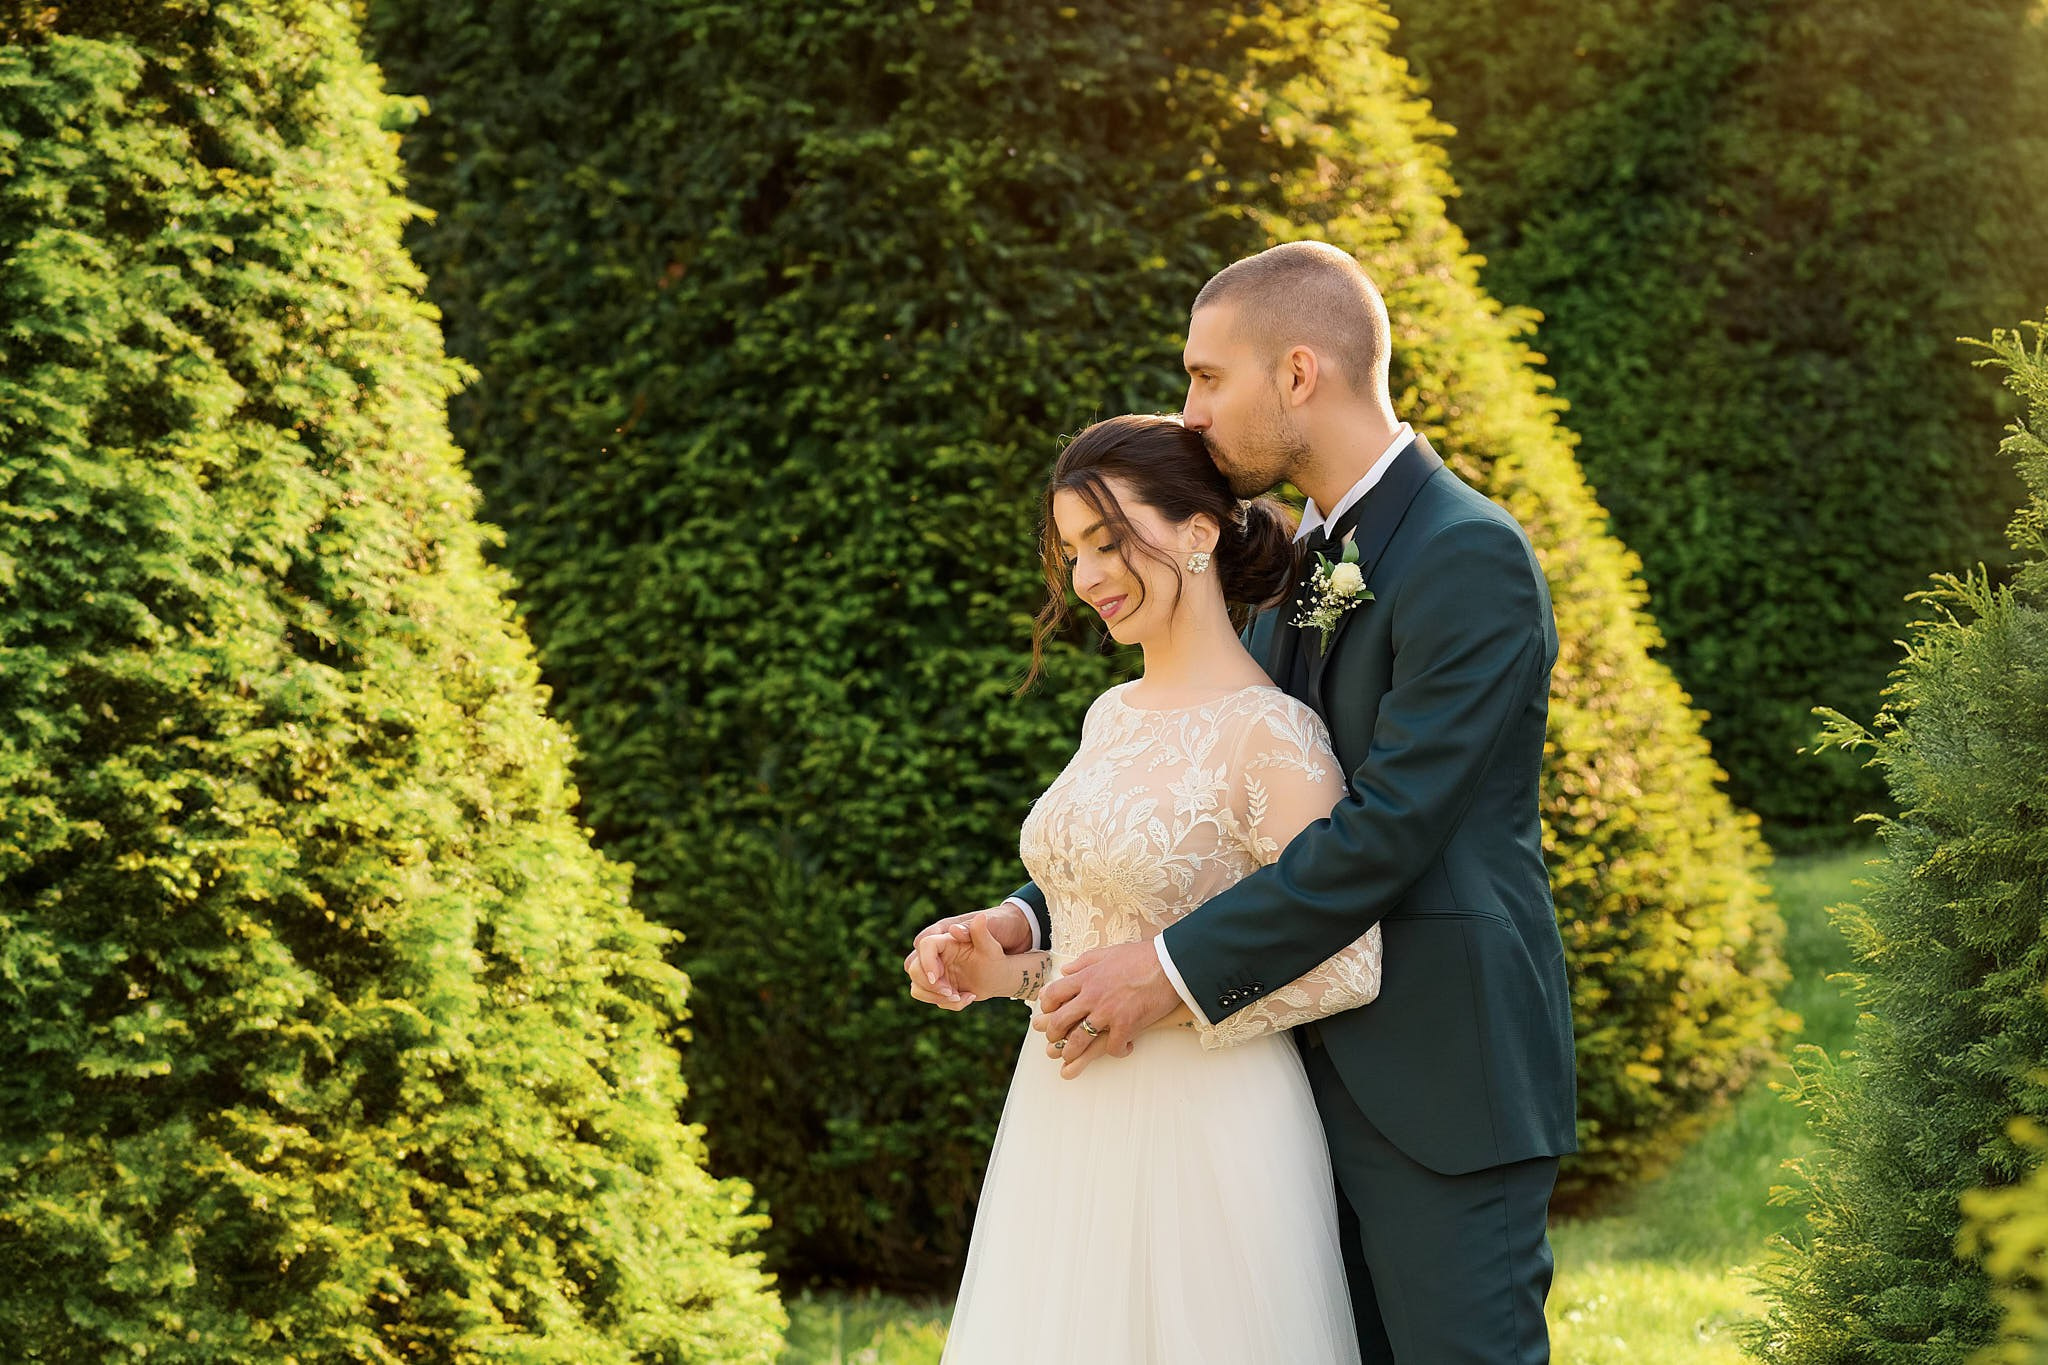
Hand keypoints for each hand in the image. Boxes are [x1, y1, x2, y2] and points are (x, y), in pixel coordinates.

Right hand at [906, 903, 1032, 1007]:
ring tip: (960, 996)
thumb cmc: (998, 950)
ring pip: (917, 986)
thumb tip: (956, 928)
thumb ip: (978, 932)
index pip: (924, 944)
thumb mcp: (992, 942)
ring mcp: (936, 971)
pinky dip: (946, 1003)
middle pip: (913, 967)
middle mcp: (936, 954)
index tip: (936, 976)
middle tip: (951, 991)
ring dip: (934, 996)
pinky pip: (930, 997)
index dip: (926, 961)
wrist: (1005, 968)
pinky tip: (968, 997)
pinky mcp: (940, 985)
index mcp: (946, 937)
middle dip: (929, 984)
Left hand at [1032, 939, 1181, 1077]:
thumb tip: (1065, 970)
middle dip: (1053, 1035)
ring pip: (1079, 1039)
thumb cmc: (1141, 956)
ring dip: (1072, 1052)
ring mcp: (1108, 1012)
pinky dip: (1117, 1051)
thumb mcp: (1108, 952)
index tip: (1048, 1013)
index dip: (1047, 1007)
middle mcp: (1092, 996)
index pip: (1054, 994)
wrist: (1169, 964)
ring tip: (1071, 1057)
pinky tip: (1124, 1048)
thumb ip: (1084, 962)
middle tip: (1055, 1042)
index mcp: (1086, 977)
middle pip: (1061, 1021)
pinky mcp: (1126, 1025)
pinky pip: (1113, 1047)